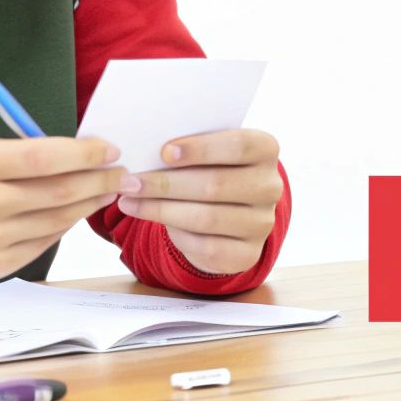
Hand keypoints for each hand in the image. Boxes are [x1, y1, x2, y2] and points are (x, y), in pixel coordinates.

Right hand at [0, 137, 130, 296]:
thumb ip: (15, 158)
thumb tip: (72, 157)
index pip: (46, 156)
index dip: (86, 152)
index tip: (110, 148)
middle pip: (60, 191)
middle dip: (100, 180)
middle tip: (123, 172)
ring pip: (57, 219)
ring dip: (88, 203)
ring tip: (107, 190)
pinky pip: (42, 242)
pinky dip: (63, 226)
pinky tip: (74, 214)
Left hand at [117, 129, 282, 275]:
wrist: (228, 210)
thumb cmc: (209, 167)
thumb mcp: (206, 151)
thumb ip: (187, 148)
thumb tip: (146, 150)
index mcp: (266, 150)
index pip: (239, 145)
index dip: (201, 148)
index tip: (164, 152)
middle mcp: (270, 186)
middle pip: (216, 184)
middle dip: (167, 183)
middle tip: (131, 181)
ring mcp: (262, 223)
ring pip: (206, 218)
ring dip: (161, 209)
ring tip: (129, 200)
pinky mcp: (248, 254)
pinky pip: (206, 246)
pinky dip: (174, 234)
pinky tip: (150, 219)